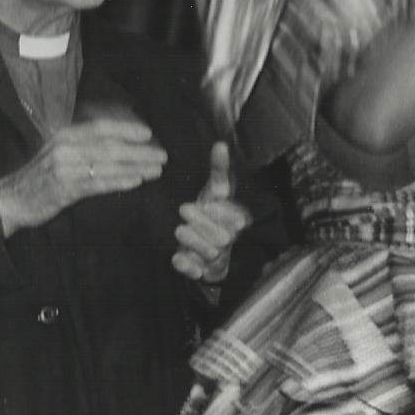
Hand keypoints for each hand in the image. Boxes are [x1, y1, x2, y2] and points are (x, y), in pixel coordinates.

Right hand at [0, 114, 167, 235]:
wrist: (12, 198)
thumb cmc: (43, 174)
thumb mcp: (61, 151)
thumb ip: (87, 144)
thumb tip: (125, 140)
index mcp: (65, 135)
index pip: (101, 127)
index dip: (126, 128)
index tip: (149, 133)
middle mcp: (65, 148)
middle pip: (110, 146)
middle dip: (140, 151)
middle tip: (163, 156)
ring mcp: (64, 169)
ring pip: (107, 165)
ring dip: (136, 167)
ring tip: (156, 170)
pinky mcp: (64, 189)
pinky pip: (97, 184)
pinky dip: (119, 181)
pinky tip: (135, 181)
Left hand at [172, 142, 251, 286]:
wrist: (206, 245)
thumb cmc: (210, 213)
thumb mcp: (215, 191)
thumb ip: (219, 170)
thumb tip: (220, 143)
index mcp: (237, 220)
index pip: (237, 219)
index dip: (221, 212)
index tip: (206, 202)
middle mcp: (230, 239)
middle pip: (222, 236)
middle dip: (202, 223)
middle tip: (184, 210)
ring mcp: (217, 257)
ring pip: (210, 253)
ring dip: (193, 241)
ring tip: (180, 230)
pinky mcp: (202, 271)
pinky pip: (196, 271)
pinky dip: (186, 265)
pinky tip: (178, 257)